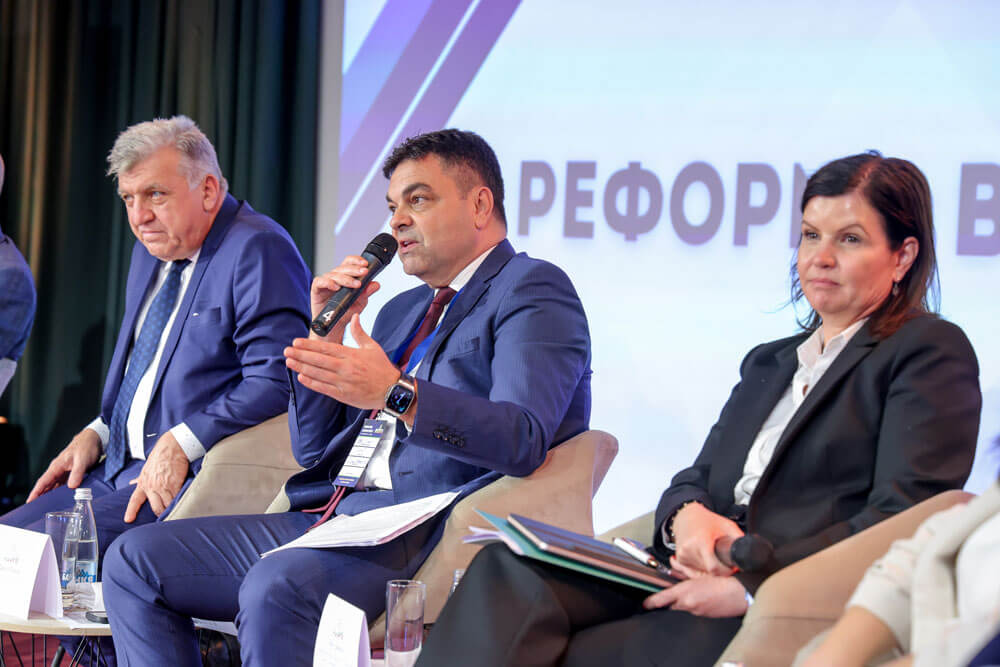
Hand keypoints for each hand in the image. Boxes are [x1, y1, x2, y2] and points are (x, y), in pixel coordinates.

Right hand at [27, 428, 101, 500]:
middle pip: (46, 485)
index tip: (29, 502)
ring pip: (54, 486)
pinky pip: (62, 484)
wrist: (94, 439)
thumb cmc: (86, 447)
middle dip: (40, 497)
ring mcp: (64, 471)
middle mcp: (58, 469)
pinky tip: (61, 498)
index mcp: (57, 466)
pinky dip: (59, 492)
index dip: (36, 492)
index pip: (43, 481)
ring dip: (49, 495)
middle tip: (35, 510)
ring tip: (46, 507)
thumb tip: (72, 486)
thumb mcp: (82, 460)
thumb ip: (77, 473)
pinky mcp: (71, 473)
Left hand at [124, 432, 189, 521]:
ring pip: (167, 505)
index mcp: (143, 483)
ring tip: (175, 510)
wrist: (171, 447)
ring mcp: (164, 486)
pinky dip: (179, 502)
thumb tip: (132, 482)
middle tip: (165, 515)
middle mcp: (152, 486)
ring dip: (171, 508)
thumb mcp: (146, 468)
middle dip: (160, 513)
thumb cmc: (160, 456)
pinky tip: (181, 503)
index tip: (128, 520)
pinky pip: (177, 498)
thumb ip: (140, 478)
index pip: (135, 500)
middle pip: (155, 507)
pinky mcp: (175, 484)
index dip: (131, 511)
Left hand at [285, 315, 399, 410]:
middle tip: (286, 350)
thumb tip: (354, 316)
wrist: (392, 391)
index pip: (326, 349)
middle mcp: (345, 368)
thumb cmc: (382, 368)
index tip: (296, 341)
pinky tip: (301, 377)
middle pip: (318, 361)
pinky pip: (324, 388)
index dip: (309, 345)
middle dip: (300, 355)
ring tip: (289, 362)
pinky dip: (311, 383)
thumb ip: (360, 332)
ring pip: (318, 374)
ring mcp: (343, 383)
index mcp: (351, 355)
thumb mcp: (372, 347)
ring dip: (301, 368)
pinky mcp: (343, 395)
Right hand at [310, 257, 380, 342]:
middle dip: (354, 269)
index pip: (349, 263)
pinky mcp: (316, 289)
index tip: (366, 264)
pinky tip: (336, 287)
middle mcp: (335, 277)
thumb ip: (367, 292)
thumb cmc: (346, 312)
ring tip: (355, 284)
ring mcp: (325, 282)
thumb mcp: (360, 302)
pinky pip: (320, 282)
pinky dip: (328, 283)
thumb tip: (376, 284)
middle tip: (364, 272)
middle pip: (343, 267)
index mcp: (345, 276)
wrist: (335, 326)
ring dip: (345, 278)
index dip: (357, 260)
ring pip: (334, 274)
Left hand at [642, 575, 747, 617]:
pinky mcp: (704, 616)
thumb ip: (683, 569)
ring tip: (693, 593)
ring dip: (683, 602)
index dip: (651, 602)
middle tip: (671, 594)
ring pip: (682, 608)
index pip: (662, 599)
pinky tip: (702, 598)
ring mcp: (696, 612)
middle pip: (671, 605)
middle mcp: (688, 605)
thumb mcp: (700, 572)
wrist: (740, 593)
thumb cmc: (723, 580)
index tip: (645, 603)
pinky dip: (694, 605)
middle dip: (669, 600)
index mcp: (685, 593)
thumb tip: (673, 563)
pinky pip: (693, 611)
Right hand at [671, 502, 743, 575]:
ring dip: (710, 571)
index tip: (731, 567)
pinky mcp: (680, 560)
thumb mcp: (727, 526)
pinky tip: (704, 561)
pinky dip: (701, 571)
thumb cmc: (706, 520)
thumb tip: (751, 554)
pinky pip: (693, 573)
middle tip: (724, 560)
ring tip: (713, 557)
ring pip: (701, 575)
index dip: (726, 571)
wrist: (686, 515)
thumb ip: (739, 540)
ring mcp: (682, 556)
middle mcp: (689, 550)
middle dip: (720, 570)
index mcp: (701, 541)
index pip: (714, 569)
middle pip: (709, 572)